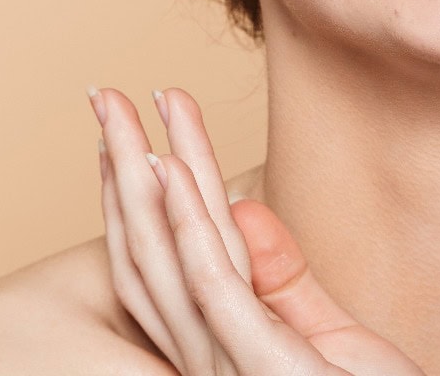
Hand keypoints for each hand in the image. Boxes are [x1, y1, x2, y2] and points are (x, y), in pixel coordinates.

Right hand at [88, 85, 422, 374]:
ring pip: (168, 261)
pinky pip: (216, 290)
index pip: (168, 262)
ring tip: (121, 108)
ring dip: (140, 177)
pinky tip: (169, 170)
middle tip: (101, 92)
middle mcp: (215, 365)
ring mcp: (236, 372)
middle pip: (149, 255)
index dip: (139, 193)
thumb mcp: (337, 343)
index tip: (129, 125)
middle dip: (120, 170)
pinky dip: (189, 226)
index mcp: (228, 357)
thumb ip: (284, 280)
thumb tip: (240, 205)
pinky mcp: (270, 374)